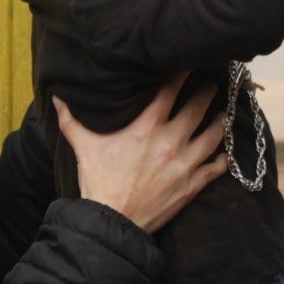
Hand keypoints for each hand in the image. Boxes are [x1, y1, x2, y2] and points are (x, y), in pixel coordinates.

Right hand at [53, 74, 225, 233]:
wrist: (112, 221)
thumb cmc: (98, 181)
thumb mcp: (82, 145)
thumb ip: (72, 118)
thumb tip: (58, 96)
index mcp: (146, 126)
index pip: (171, 89)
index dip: (183, 72)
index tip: (190, 62)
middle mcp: (170, 140)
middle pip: (198, 106)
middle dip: (208, 92)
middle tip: (213, 83)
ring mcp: (184, 163)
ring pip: (214, 134)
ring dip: (221, 121)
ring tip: (225, 112)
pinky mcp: (191, 185)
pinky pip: (216, 167)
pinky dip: (223, 158)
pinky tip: (225, 151)